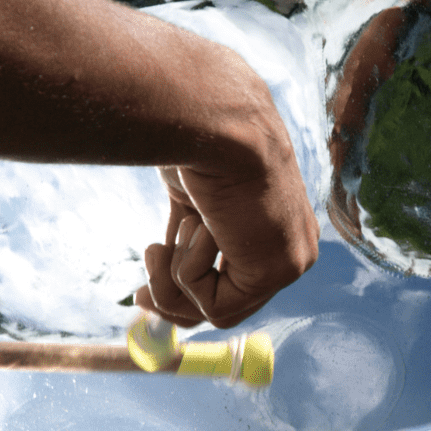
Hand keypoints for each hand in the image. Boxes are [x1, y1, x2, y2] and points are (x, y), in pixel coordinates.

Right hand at [137, 133, 318, 328]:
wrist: (212, 119)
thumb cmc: (196, 141)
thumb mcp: (191, 197)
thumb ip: (189, 233)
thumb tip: (163, 267)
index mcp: (276, 226)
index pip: (234, 283)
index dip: (185, 293)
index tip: (142, 294)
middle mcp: (292, 246)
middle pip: (227, 307)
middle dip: (174, 304)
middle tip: (138, 296)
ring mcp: (290, 261)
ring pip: (216, 311)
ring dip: (175, 276)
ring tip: (176, 231)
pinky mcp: (278, 271)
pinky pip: (215, 305)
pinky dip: (189, 268)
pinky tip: (202, 223)